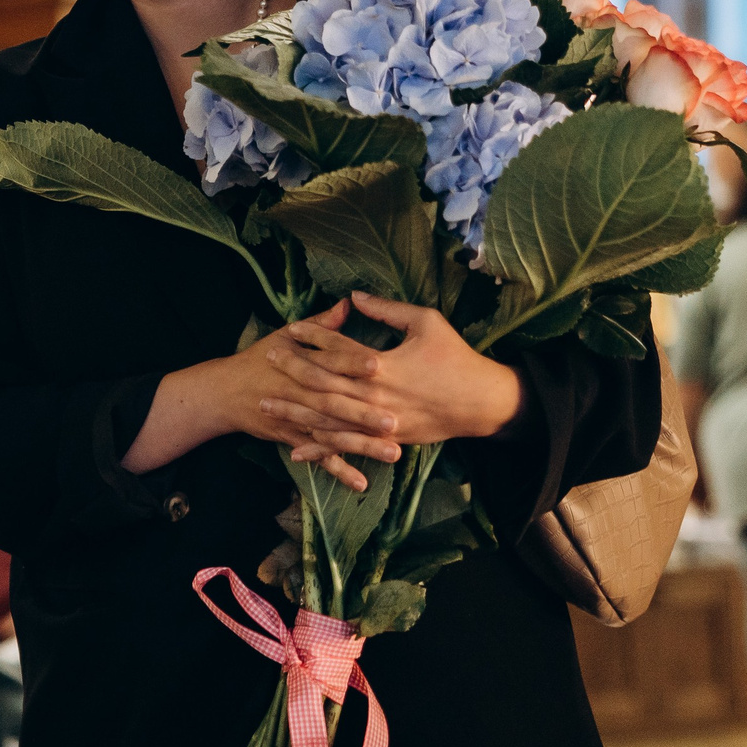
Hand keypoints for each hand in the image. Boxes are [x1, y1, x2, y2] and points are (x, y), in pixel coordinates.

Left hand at [258, 293, 524, 481]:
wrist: (481, 403)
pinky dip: (320, 449)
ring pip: (326, 418)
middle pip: (322, 383)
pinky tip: (295, 449)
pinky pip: (346, 446)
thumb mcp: (427, 322)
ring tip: (265, 402)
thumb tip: (353, 296)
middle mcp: (375, 396)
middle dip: (292, 370)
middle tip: (268, 358)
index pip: (337, 348)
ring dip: (294, 411)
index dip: (311, 336)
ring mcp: (377, 422)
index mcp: (383, 364)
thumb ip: (388, 309)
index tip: (289, 328)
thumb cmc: (455, 358)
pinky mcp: (384, 440)